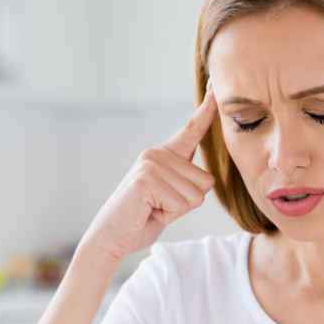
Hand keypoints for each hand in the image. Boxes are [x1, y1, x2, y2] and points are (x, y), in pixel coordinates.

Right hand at [78, 83, 217, 263]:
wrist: (109, 238)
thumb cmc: (140, 221)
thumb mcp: (169, 198)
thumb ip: (184, 183)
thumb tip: (205, 178)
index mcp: (163, 155)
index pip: (192, 130)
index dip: (206, 110)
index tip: (214, 85)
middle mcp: (157, 153)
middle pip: (205, 181)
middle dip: (187, 203)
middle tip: (158, 207)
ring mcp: (152, 163)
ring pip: (196, 194)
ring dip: (177, 210)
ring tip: (152, 209)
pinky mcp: (147, 178)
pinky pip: (182, 202)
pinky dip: (168, 214)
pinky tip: (148, 211)